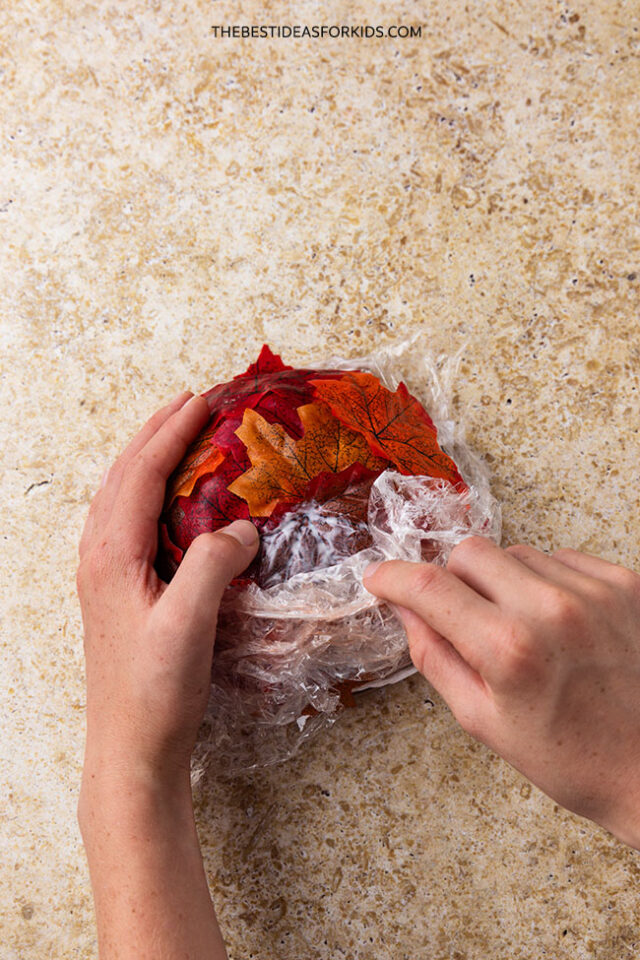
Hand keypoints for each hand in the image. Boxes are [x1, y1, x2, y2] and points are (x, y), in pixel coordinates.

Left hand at [76, 390, 259, 959]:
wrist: (130, 748)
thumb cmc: (155, 691)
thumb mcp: (188, 624)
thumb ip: (213, 565)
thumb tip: (241, 527)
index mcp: (112, 554)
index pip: (143, 473)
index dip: (173, 432)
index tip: (204, 399)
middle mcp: (99, 556)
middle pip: (124, 475)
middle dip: (156, 432)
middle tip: (191, 403)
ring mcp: (104, 575)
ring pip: (121, 496)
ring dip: (148, 458)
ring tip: (177, 435)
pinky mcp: (116, 592)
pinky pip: (127, 521)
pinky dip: (147, 492)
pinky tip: (166, 501)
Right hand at [363, 537, 639, 848]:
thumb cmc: (572, 758)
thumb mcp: (484, 721)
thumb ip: (435, 657)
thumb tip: (405, 610)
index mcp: (509, 650)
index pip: (429, 586)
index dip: (393, 577)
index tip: (380, 578)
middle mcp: (552, 609)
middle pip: (470, 552)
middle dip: (453, 579)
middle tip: (465, 617)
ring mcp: (594, 591)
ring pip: (517, 554)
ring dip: (505, 582)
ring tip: (524, 631)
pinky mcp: (625, 584)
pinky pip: (562, 559)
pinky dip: (548, 583)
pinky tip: (559, 624)